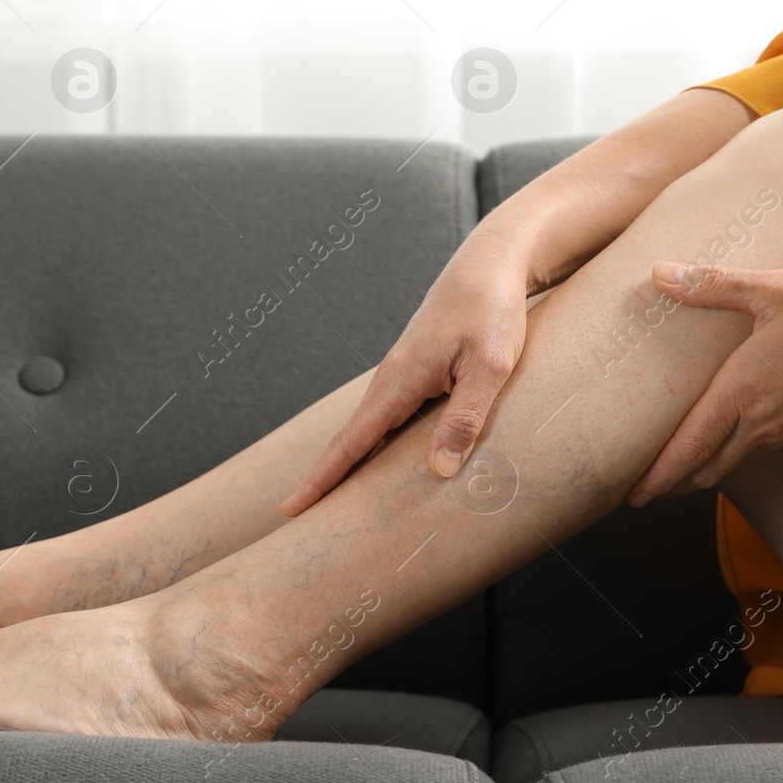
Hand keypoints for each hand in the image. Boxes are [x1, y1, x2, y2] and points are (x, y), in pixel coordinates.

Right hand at [280, 228, 531, 515]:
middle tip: (297, 517)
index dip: (322, 478)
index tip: (291, 508)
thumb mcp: (490, 366)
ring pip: (368, 430)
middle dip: (324, 479)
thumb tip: (438, 471)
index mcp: (400, 381)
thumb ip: (465, 418)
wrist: (489, 265)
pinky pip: (387, 419)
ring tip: (330, 501)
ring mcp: (402, 377)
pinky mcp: (417, 374)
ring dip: (347, 464)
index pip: (351, 441)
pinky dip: (373, 445)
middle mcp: (391, 380)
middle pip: (349, 440)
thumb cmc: (491, 312)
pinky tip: (378, 463)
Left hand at [627, 261, 782, 505]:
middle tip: (635, 493)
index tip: (630, 492)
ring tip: (667, 478)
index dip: (658, 473)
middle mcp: (762, 421)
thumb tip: (659, 273)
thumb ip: (714, 285)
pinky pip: (756, 453)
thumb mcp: (778, 289)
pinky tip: (720, 448)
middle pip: (704, 467)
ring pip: (730, 464)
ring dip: (696, 474)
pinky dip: (727, 460)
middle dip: (668, 484)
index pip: (690, 445)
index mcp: (744, 392)